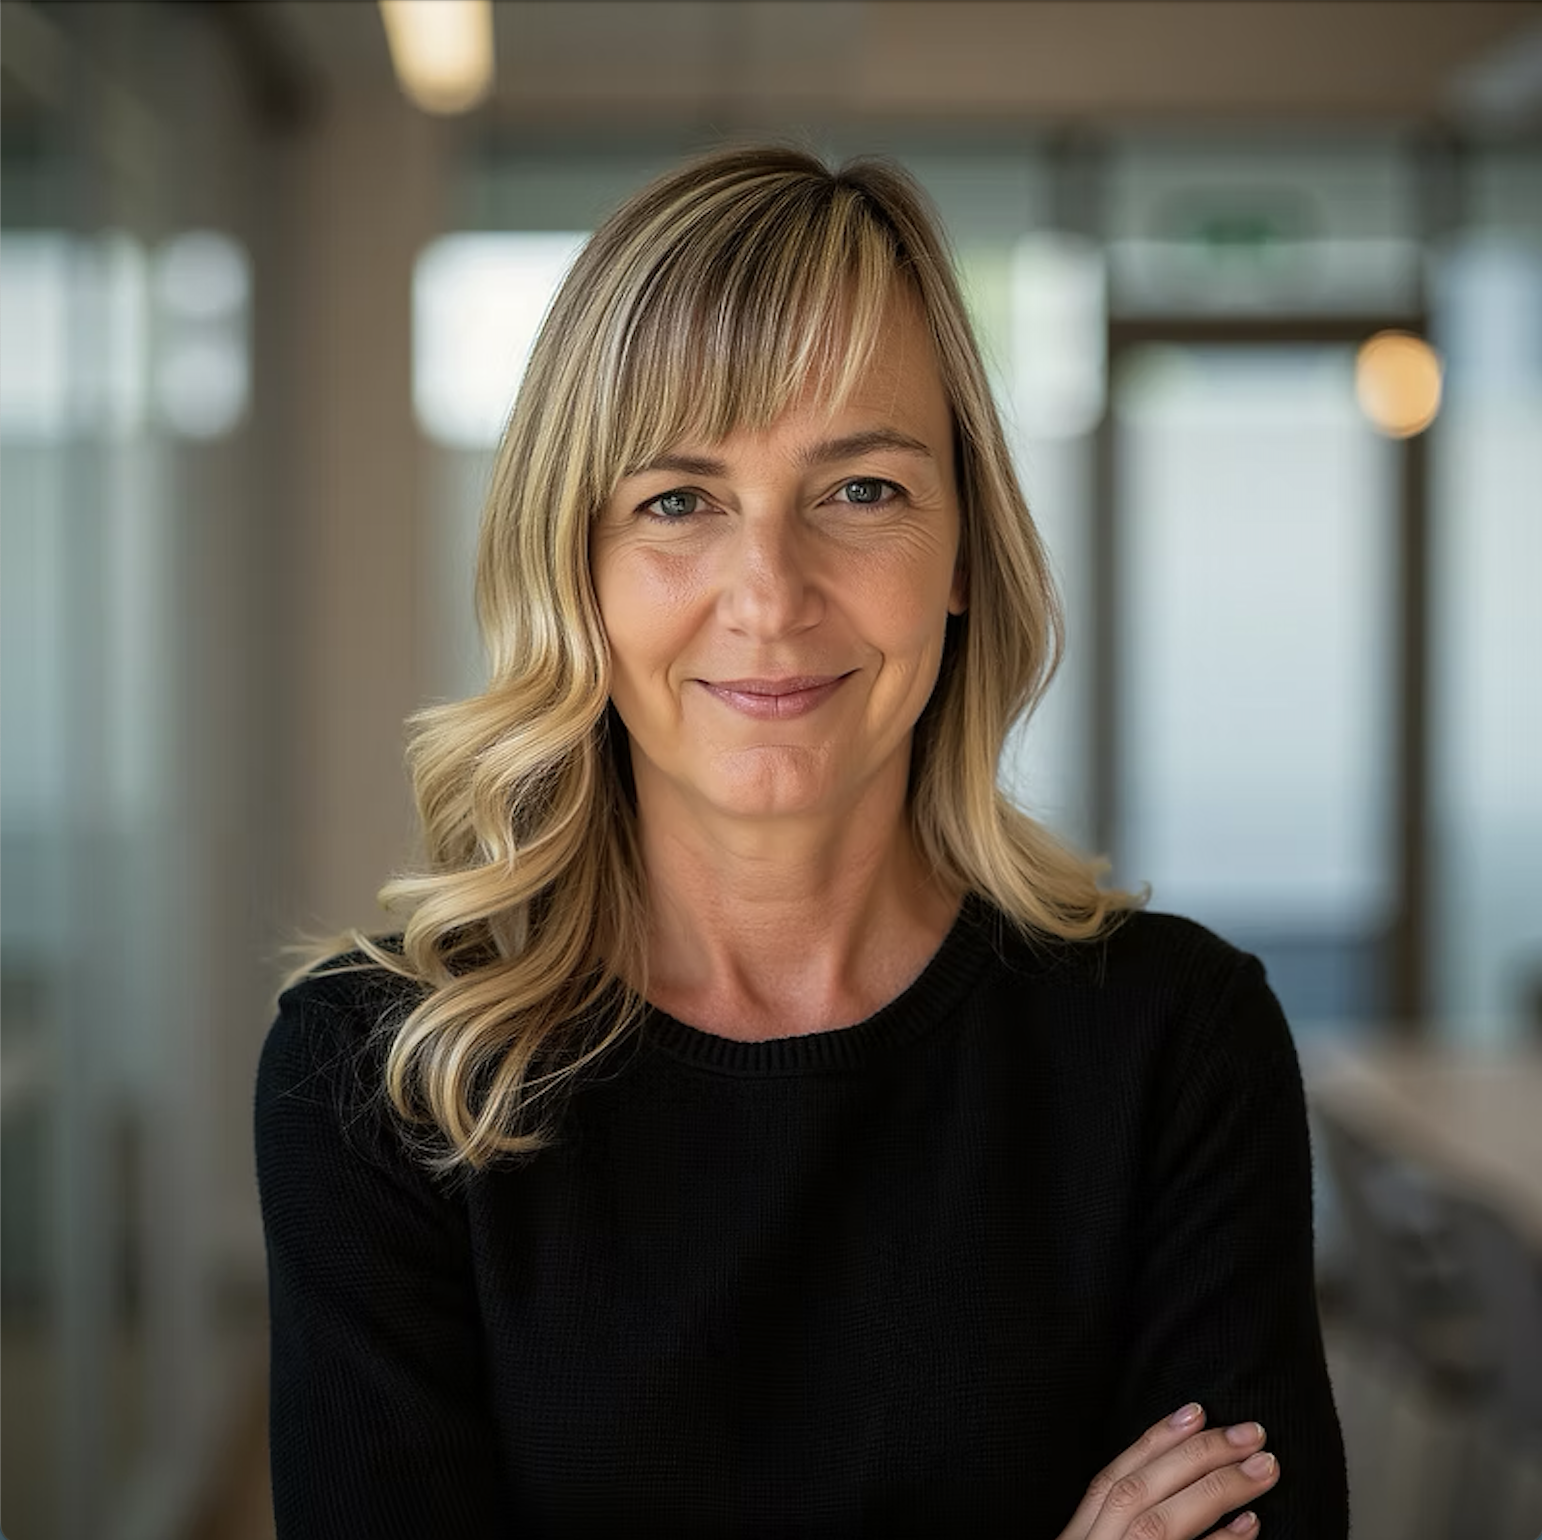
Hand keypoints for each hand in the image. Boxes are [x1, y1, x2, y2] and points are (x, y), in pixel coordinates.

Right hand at [1056, 1404, 1280, 1538]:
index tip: (1196, 1410)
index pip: (1109, 1480)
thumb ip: (1121, 1525)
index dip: (1153, 1442)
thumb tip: (1176, 1483)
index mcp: (1077, 1539)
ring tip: (1264, 1467)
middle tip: (1251, 1432)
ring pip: (1160, 1524)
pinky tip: (1251, 1525)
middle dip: (1196, 1457)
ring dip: (1216, 1491)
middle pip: (1138, 1493)